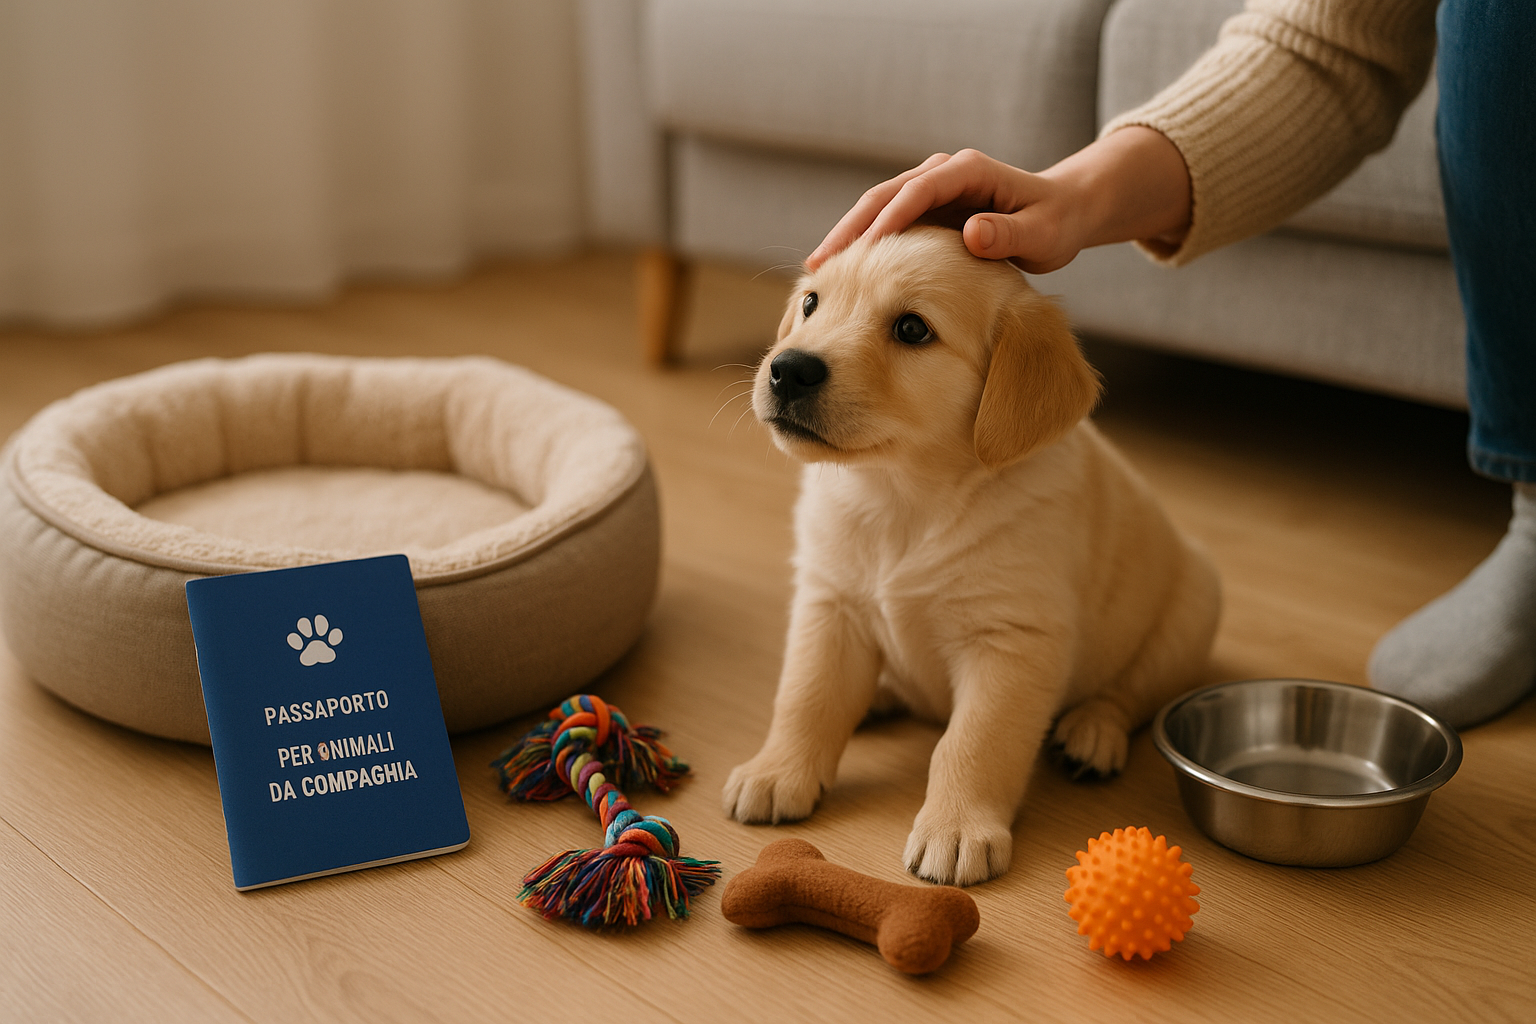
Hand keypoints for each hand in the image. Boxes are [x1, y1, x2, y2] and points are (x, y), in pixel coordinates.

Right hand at [806, 128, 1191, 273]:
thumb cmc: (1056, 225)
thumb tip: (971, 234)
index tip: (863, 254)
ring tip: (817, 272)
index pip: (917, 192)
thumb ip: (1008, 235)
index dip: (888, 221)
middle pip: (884, 196)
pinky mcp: (926, 207)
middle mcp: (944, 172)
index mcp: (969, 171)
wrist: (1062, 212)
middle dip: (850, 230)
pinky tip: (841, 273)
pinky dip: (862, 245)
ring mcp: (931, 187)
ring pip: (877, 208)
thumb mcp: (1042, 234)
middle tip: (819, 265)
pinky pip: (886, 223)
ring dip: (848, 237)